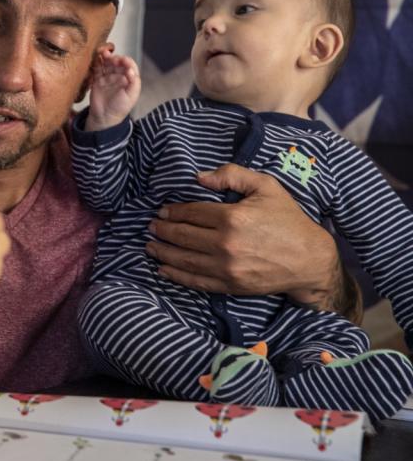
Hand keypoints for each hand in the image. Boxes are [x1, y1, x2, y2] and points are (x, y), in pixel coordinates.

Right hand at [85, 43, 140, 130]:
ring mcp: (107, 77)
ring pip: (107, 63)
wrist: (104, 117)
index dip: (127, 61)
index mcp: (129, 79)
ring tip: (104, 54)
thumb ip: (134, 83)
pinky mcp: (97, 80)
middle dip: (115, 58)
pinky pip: (97, 69)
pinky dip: (96, 63)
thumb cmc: (120, 108)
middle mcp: (118, 76)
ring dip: (106, 58)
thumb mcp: (131, 96)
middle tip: (112, 59)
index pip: (129, 66)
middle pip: (117, 62)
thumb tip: (131, 70)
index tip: (123, 60)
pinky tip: (96, 59)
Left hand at [145, 164, 355, 314]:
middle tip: (150, 227)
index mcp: (232, 217)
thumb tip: (199, 177)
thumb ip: (232, 175)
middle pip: (183, 236)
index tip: (162, 212)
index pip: (191, 213)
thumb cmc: (288, 220)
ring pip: (184, 260)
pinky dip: (176, 276)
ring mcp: (227, 268)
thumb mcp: (266, 186)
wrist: (309, 260)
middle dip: (162, 231)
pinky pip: (196, 281)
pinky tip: (163, 269)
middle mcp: (226, 244)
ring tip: (150, 246)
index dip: (173, 212)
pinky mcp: (230, 286)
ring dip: (163, 252)